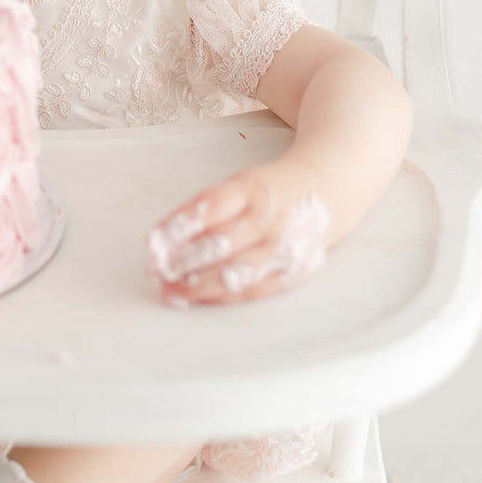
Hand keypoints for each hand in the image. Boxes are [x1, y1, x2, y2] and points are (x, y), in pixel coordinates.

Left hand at [147, 156, 332, 304]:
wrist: (328, 191)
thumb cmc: (267, 190)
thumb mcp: (239, 184)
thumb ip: (206, 208)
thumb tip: (163, 238)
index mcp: (252, 188)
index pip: (211, 206)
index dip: (180, 224)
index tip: (152, 240)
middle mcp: (269, 219)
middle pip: (222, 243)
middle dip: (184, 259)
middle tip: (156, 270)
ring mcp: (282, 248)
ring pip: (237, 272)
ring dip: (199, 284)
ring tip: (170, 289)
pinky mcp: (292, 271)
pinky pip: (253, 289)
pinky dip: (222, 296)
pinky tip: (197, 298)